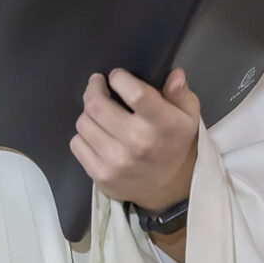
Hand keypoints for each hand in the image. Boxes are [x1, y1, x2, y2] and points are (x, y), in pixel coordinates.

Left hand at [70, 68, 199, 212]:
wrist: (168, 188)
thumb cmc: (173, 143)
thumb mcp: (186, 116)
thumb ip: (180, 93)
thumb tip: (174, 74)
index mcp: (164, 125)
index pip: (135, 93)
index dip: (119, 78)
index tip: (116, 77)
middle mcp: (140, 143)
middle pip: (97, 105)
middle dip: (94, 90)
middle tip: (98, 86)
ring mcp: (118, 162)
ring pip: (83, 122)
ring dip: (88, 114)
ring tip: (99, 114)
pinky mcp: (102, 175)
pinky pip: (76, 143)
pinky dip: (83, 136)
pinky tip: (97, 136)